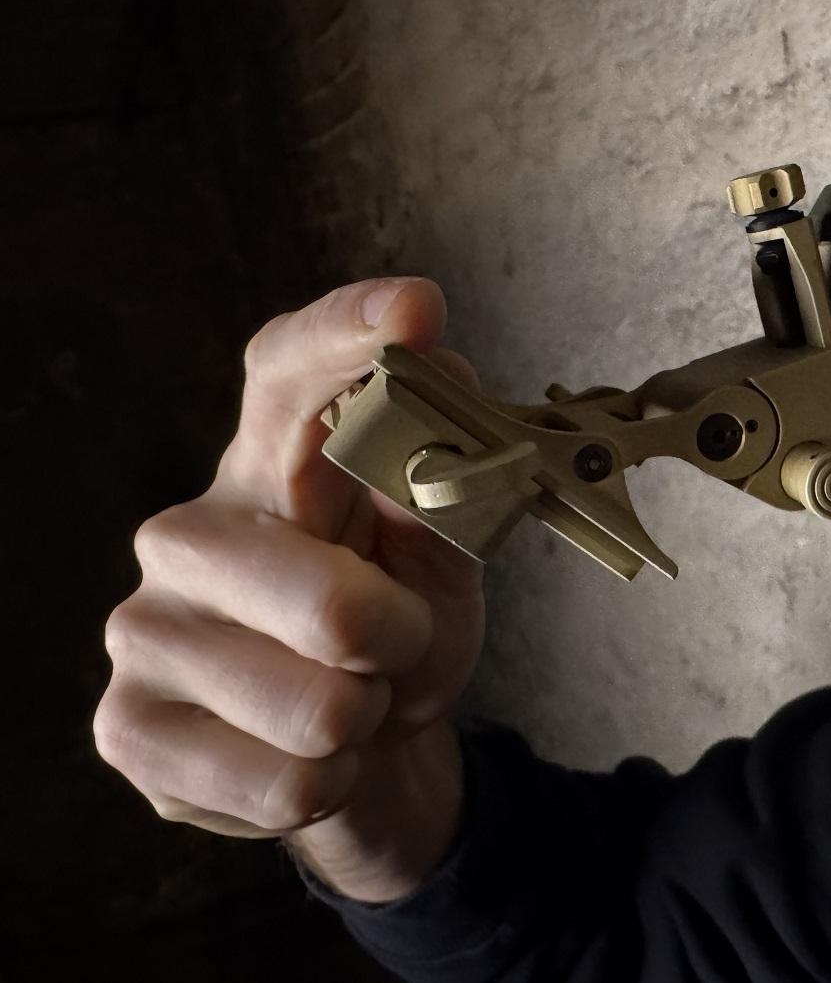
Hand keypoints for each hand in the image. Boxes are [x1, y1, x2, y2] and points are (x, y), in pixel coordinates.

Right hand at [94, 278, 486, 899]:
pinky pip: (287, 782)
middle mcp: (188, 531)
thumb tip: (443, 380)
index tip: (416, 309)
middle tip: (390, 645)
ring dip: (367, 717)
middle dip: (398, 643)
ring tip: (348, 700)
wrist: (359, 755)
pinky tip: (307, 757)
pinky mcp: (125, 731)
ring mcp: (143, 630)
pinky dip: (331, 783)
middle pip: (331, 600)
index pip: (288, 376)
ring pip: (321, 707)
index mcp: (272, 469)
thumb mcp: (442, 563)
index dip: (347, 337)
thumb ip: (442, 488)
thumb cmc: (396, 637)